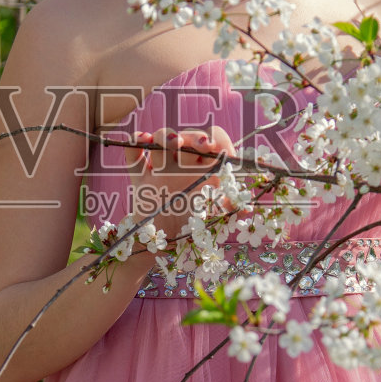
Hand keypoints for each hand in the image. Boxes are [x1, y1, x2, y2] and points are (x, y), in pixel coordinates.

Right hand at [128, 124, 238, 242]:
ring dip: (165, 137)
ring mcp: (160, 168)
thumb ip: (229, 210)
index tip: (219, 151)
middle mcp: (183, 164)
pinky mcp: (139, 177)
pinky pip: (134, 154)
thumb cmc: (192, 228)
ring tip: (173, 143)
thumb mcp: (214, 219)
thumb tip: (246, 209)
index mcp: (205, 169)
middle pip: (188, 137)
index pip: (214, 141)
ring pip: (160, 140)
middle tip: (203, 145)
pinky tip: (142, 140)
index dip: (219, 141)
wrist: (162, 244)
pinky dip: (135, 143)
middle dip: (195, 137)